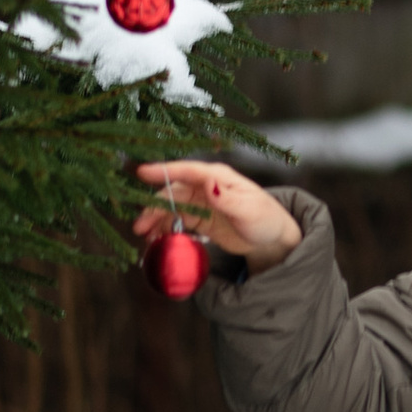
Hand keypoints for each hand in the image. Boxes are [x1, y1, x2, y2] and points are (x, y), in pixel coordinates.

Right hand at [134, 158, 303, 271]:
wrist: (272, 239)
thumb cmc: (266, 219)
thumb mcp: (248, 209)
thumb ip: (226, 198)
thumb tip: (208, 185)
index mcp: (217, 177)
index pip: (187, 171)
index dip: (164, 171)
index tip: (141, 173)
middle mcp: (205, 186)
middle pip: (173, 192)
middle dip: (154, 206)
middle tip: (139, 225)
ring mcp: (200, 202)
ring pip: (171, 207)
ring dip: (156, 219)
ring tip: (144, 236)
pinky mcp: (199, 218)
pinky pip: (176, 221)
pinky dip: (164, 229)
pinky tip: (156, 240)